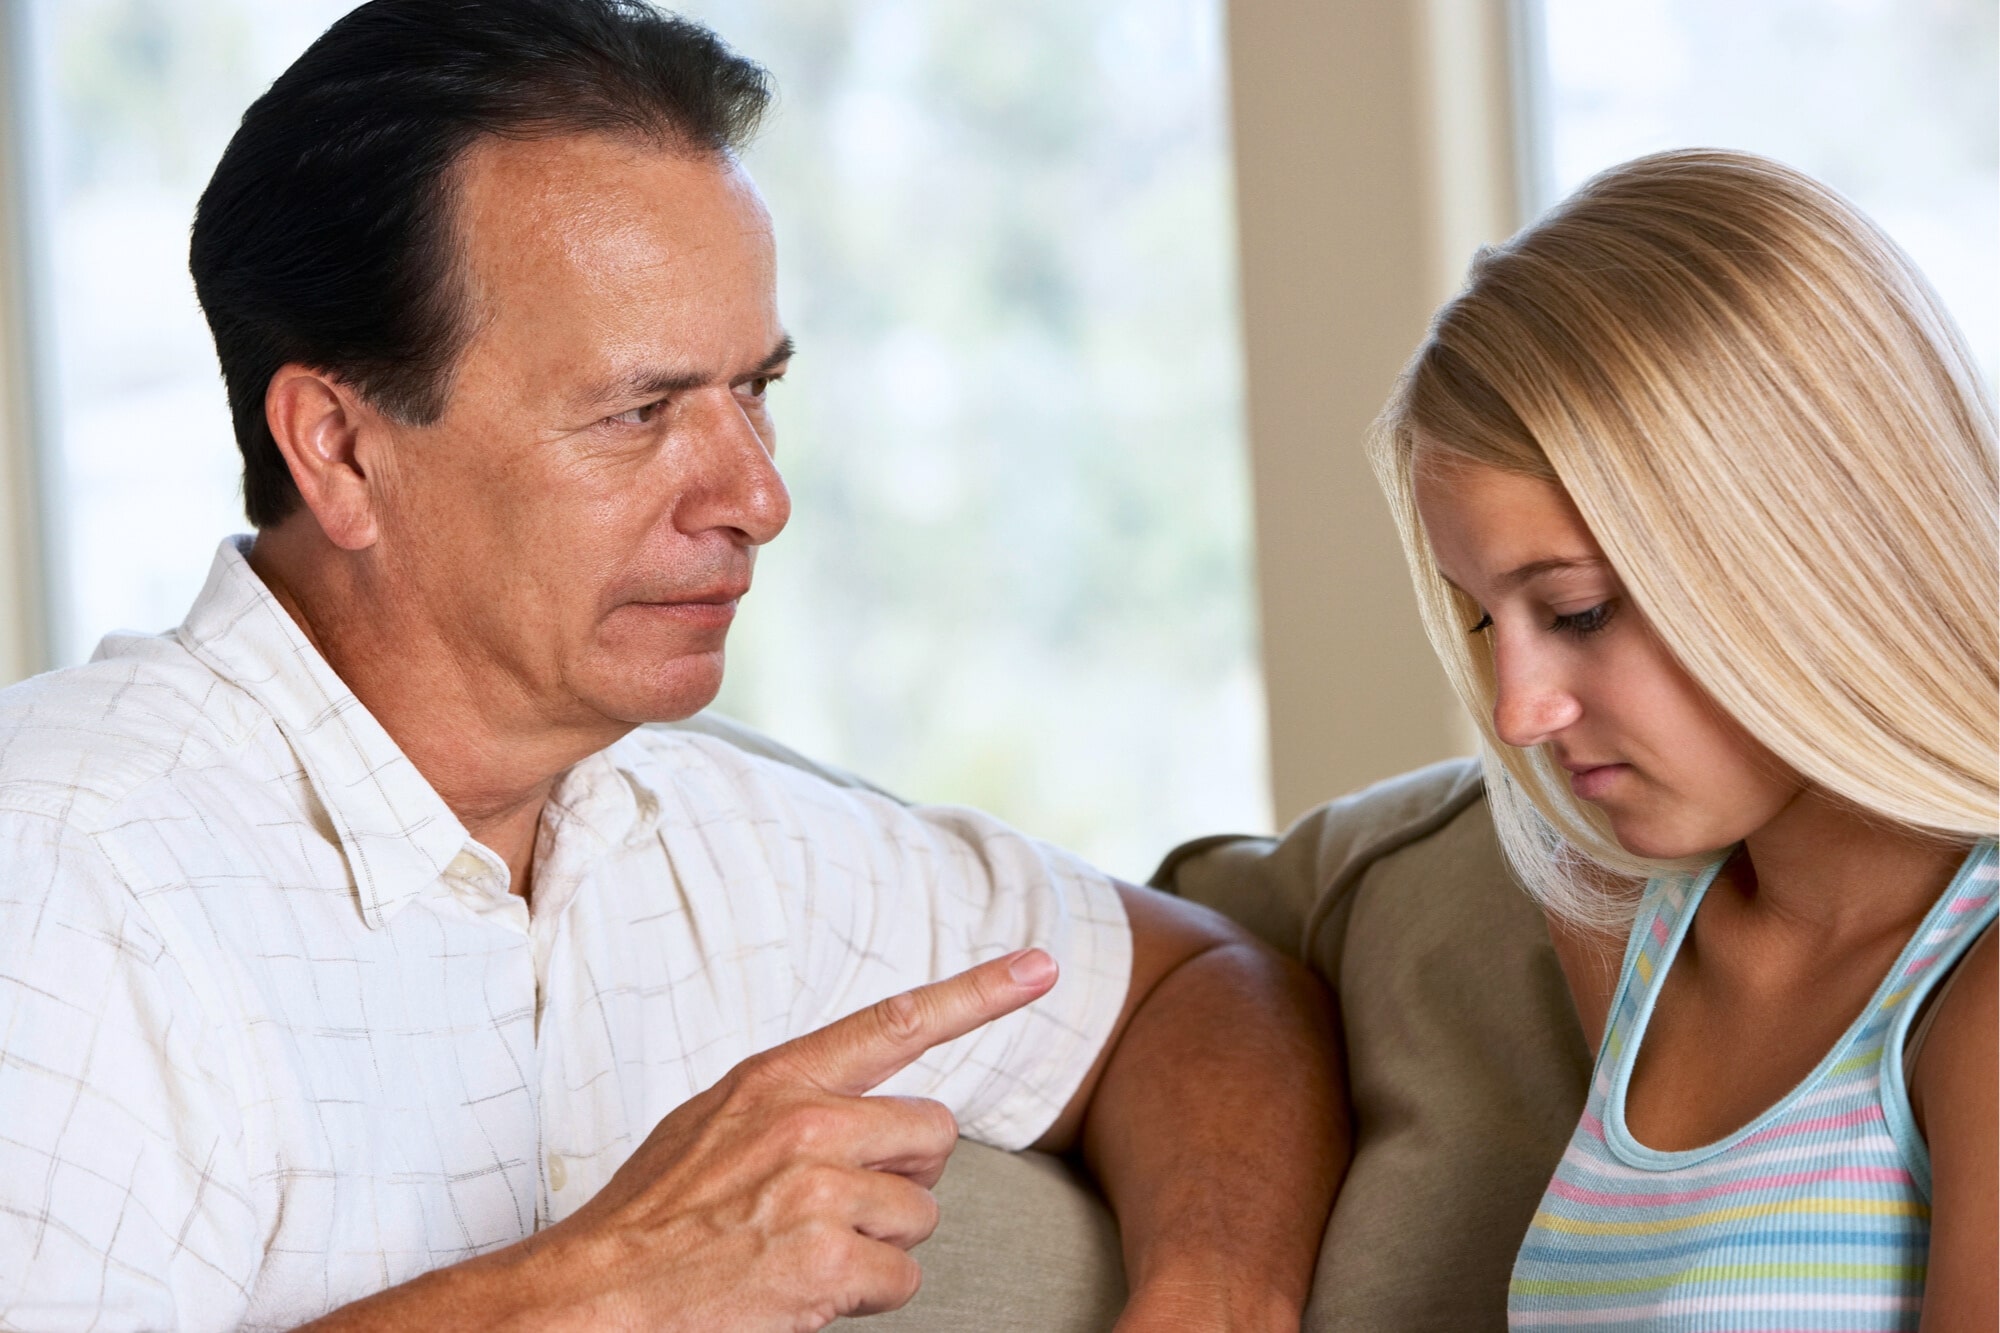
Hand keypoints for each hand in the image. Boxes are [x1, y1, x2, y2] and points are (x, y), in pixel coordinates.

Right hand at [515, 948, 1059, 1331]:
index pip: (898, 1020)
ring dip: (879, 1243)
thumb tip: (866, 1103)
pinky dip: (866, 1295)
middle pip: (933, 1134)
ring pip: (920, 1214)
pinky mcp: (822, 1263)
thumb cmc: (657, 1212)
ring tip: (805, 1249)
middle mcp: (806, 1123)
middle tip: (839, 1203)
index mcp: (779, 1077)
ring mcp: (815, 1193)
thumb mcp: (715, 1120)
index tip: (1043, 966)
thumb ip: (794, 1100)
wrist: (596, 1292)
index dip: (980, 992)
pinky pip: (901, 1279)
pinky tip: (807, 1289)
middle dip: (905, 1175)